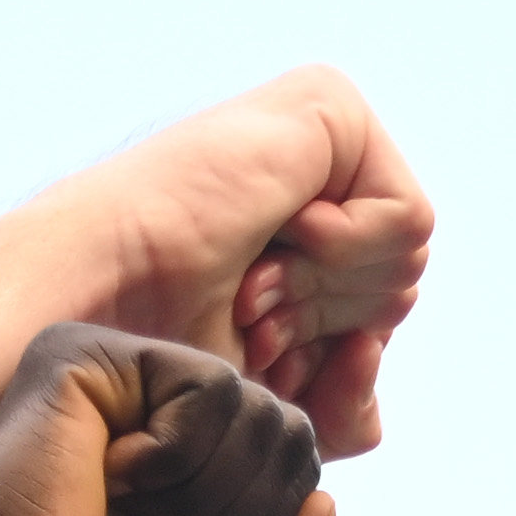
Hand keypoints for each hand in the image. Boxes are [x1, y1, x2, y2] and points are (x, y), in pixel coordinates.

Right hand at [0, 328, 341, 515]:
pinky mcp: (86, 359)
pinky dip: (174, 459)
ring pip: (254, 407)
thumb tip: (323, 502)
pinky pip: (207, 387)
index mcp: (191, 467)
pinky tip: (106, 480)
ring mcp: (121, 380)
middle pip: (287, 431)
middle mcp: (156, 413)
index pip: (297, 466)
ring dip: (204, 500)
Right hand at [50, 69, 432, 457]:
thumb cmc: (162, 353)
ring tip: (255, 276)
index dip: (320, 357)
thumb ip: (347, 406)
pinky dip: (346, 254)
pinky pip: (408, 219)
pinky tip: (282, 235)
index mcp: (297, 231)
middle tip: (248, 307)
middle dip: (324, 325)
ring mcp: (324, 132)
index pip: (379, 318)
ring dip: (325, 293)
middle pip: (401, 288)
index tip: (247, 339)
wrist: (106, 301)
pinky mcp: (332, 106)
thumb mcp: (279, 409)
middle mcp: (314, 173)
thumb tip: (375, 345)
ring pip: (409, 258)